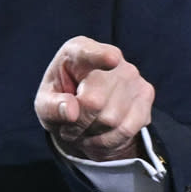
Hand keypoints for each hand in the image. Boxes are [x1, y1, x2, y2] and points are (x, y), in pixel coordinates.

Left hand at [35, 36, 154, 162]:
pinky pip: (126, 130)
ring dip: (91, 134)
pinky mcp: (146, 93)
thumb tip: (71, 111)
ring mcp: (132, 75)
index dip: (101, 57)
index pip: (90, 54)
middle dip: (78, 123)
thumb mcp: (44, 104)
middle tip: (68, 128)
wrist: (84, 111)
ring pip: (111, 120)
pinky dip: (108, 142)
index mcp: (79, 50)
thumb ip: (52, 107)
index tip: (111, 59)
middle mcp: (111, 56)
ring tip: (83, 129)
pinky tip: (98, 136)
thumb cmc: (60, 101)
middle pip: (94, 102)